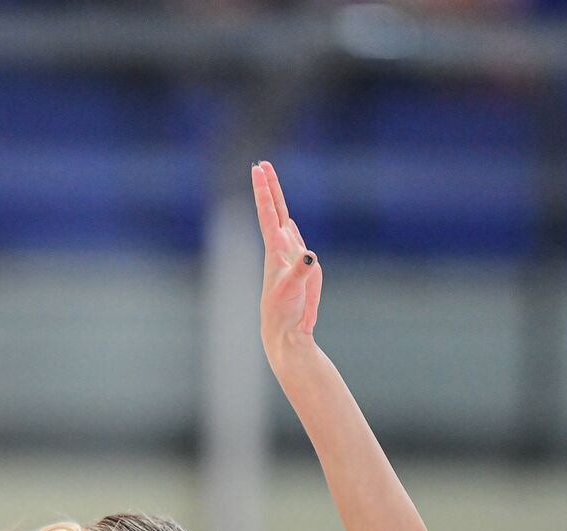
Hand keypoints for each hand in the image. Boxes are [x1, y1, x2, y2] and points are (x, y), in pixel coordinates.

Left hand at [252, 160, 320, 348]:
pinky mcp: (304, 266)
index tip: (258, 170)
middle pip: (275, 210)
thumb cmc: (283, 311)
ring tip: (268, 180)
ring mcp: (292, 256)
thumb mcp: (292, 291)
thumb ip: (301, 271)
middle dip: (269, 187)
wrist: (287, 330)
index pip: (268, 213)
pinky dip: (290, 226)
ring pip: (284, 221)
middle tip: (261, 164)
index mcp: (275, 250)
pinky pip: (297, 239)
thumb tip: (309, 254)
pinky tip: (287, 221)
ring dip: (277, 201)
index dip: (264, 191)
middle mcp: (282, 248)